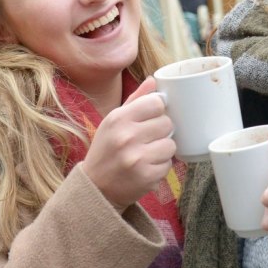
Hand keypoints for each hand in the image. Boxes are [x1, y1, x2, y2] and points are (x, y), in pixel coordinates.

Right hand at [82, 77, 174, 211]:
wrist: (95, 187)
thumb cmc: (106, 149)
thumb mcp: (113, 121)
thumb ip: (135, 100)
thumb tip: (153, 80)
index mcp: (118, 118)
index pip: (156, 102)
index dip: (157, 110)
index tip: (151, 118)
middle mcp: (127, 136)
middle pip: (167, 123)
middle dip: (161, 131)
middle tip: (148, 138)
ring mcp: (137, 158)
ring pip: (171, 144)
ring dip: (163, 149)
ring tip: (147, 154)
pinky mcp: (146, 177)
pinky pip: (168, 164)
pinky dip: (160, 166)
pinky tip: (146, 167)